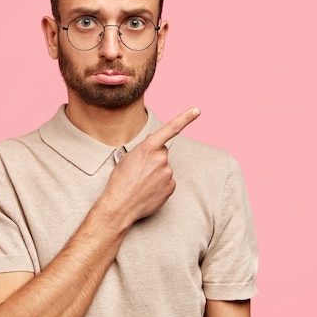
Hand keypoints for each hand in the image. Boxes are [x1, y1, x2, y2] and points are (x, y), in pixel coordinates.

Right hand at [101, 107, 199, 223]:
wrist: (120, 205)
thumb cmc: (120, 181)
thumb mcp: (128, 157)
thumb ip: (145, 148)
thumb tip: (154, 143)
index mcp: (149, 147)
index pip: (171, 128)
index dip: (185, 118)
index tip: (196, 110)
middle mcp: (161, 158)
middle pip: (163, 153)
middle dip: (154, 158)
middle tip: (140, 170)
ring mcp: (168, 173)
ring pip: (165, 168)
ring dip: (156, 172)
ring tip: (142, 182)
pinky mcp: (171, 186)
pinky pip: (167, 181)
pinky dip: (160, 184)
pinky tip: (148, 190)